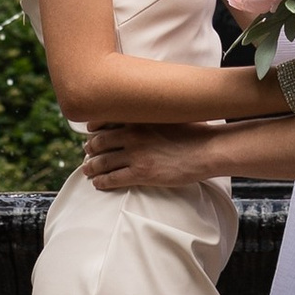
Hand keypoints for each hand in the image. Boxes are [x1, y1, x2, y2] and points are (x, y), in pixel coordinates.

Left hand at [83, 121, 220, 193]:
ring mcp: (136, 154)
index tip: (91, 131)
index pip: (105, 120)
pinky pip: (113, 178)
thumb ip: (154, 113)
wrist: (207, 149)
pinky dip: (102, 181)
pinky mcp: (141, 173)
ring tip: (87, 169)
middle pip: (99, 142)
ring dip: (91, 167)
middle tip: (87, 153)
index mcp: (138, 118)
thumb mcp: (170, 113)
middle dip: (90, 149)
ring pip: (102, 162)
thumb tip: (150, 111)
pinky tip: (98, 183)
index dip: (94, 127)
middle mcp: (132, 134)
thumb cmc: (194, 131)